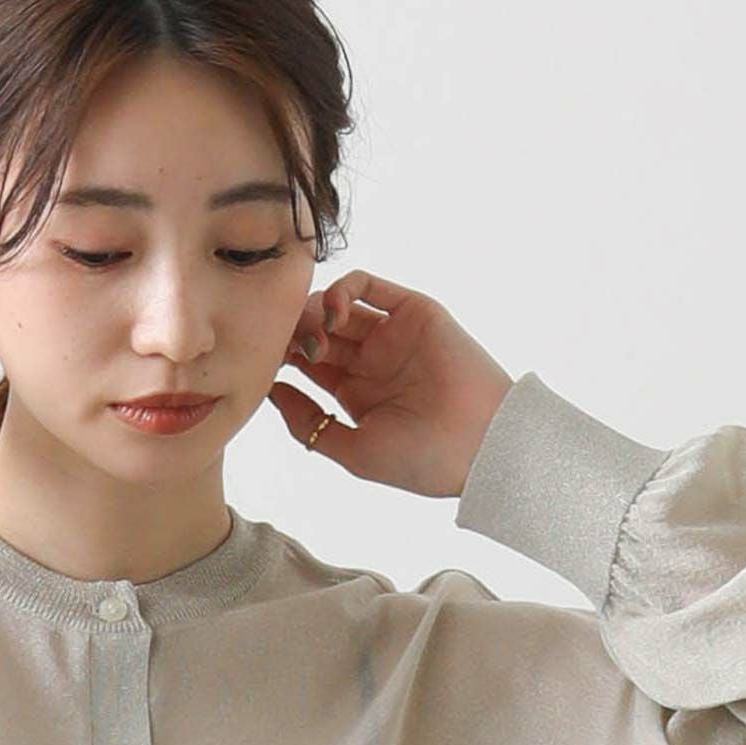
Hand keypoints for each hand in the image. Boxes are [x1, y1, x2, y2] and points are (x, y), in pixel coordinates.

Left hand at [266, 269, 514, 497]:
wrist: (480, 446)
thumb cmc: (422, 459)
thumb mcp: (353, 450)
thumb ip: (308, 424)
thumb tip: (270, 392)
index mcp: (356, 394)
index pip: (307, 364)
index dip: (282, 360)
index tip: (265, 368)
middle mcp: (372, 361)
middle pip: (316, 332)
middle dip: (292, 334)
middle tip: (281, 346)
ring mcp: (392, 334)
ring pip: (337, 307)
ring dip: (312, 314)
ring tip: (312, 337)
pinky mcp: (414, 311)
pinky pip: (369, 285)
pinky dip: (342, 290)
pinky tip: (331, 315)